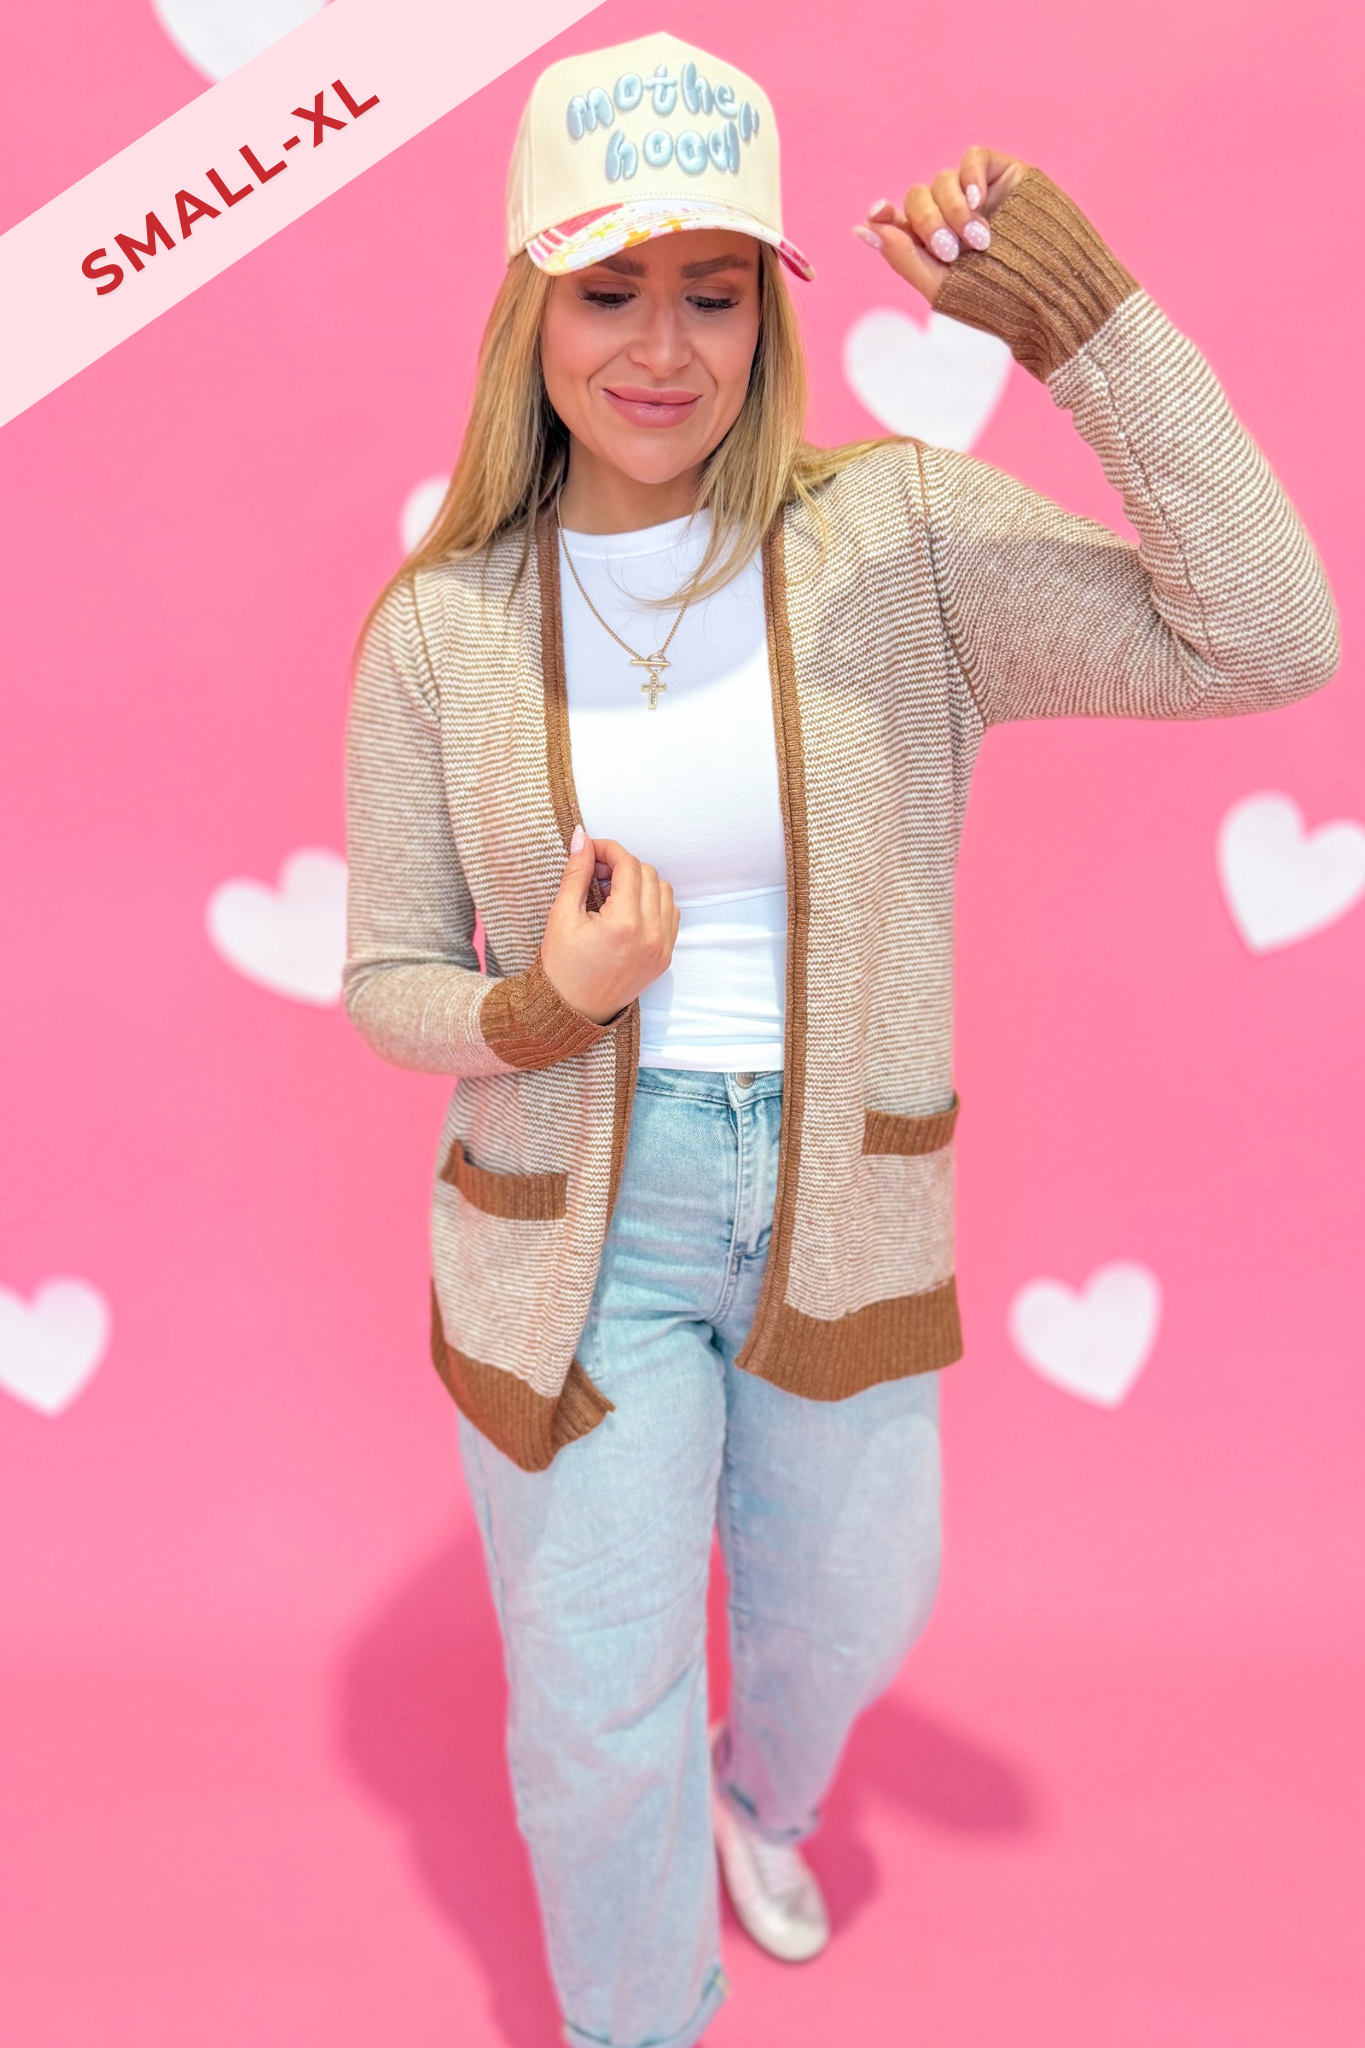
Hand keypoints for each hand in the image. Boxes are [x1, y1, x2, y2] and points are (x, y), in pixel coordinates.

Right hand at [539, 826, 679, 1025]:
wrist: (572, 1011)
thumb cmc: (562, 967)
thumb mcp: (562, 916)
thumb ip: (576, 873)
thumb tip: (582, 838)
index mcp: (624, 923)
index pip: (628, 865)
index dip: (608, 850)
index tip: (591, 850)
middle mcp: (651, 934)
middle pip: (648, 874)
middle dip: (622, 865)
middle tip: (596, 872)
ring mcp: (662, 947)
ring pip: (663, 891)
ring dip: (640, 882)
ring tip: (612, 892)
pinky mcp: (665, 957)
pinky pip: (670, 914)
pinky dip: (653, 903)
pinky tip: (628, 909)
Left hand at [852, 147, 1028, 304]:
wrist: (1059, 292)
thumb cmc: (1002, 302)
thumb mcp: (944, 287)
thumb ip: (903, 257)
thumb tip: (862, 228)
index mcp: (934, 249)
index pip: (897, 222)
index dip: (884, 215)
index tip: (879, 213)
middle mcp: (952, 219)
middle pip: (918, 199)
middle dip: (928, 222)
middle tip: (952, 251)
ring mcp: (978, 197)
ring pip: (942, 180)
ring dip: (952, 208)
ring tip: (979, 239)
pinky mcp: (1005, 176)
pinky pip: (973, 157)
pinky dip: (969, 174)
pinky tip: (977, 199)